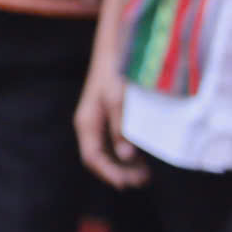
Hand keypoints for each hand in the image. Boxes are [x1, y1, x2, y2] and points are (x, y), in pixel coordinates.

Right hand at [74, 55, 147, 187]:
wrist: (117, 47)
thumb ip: (121, 127)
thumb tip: (126, 156)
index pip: (92, 157)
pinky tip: (142, 158)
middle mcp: (90, 124)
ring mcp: (99, 120)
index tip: (128, 184)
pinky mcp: (110, 115)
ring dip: (124, 165)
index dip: (109, 173)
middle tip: (142, 181)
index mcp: (87, 122)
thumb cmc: (116, 71)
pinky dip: (128, 154)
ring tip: (145, 174)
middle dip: (118, 172)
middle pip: (99, 158)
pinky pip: (115, 142)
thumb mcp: (119, 100)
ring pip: (108, 152)